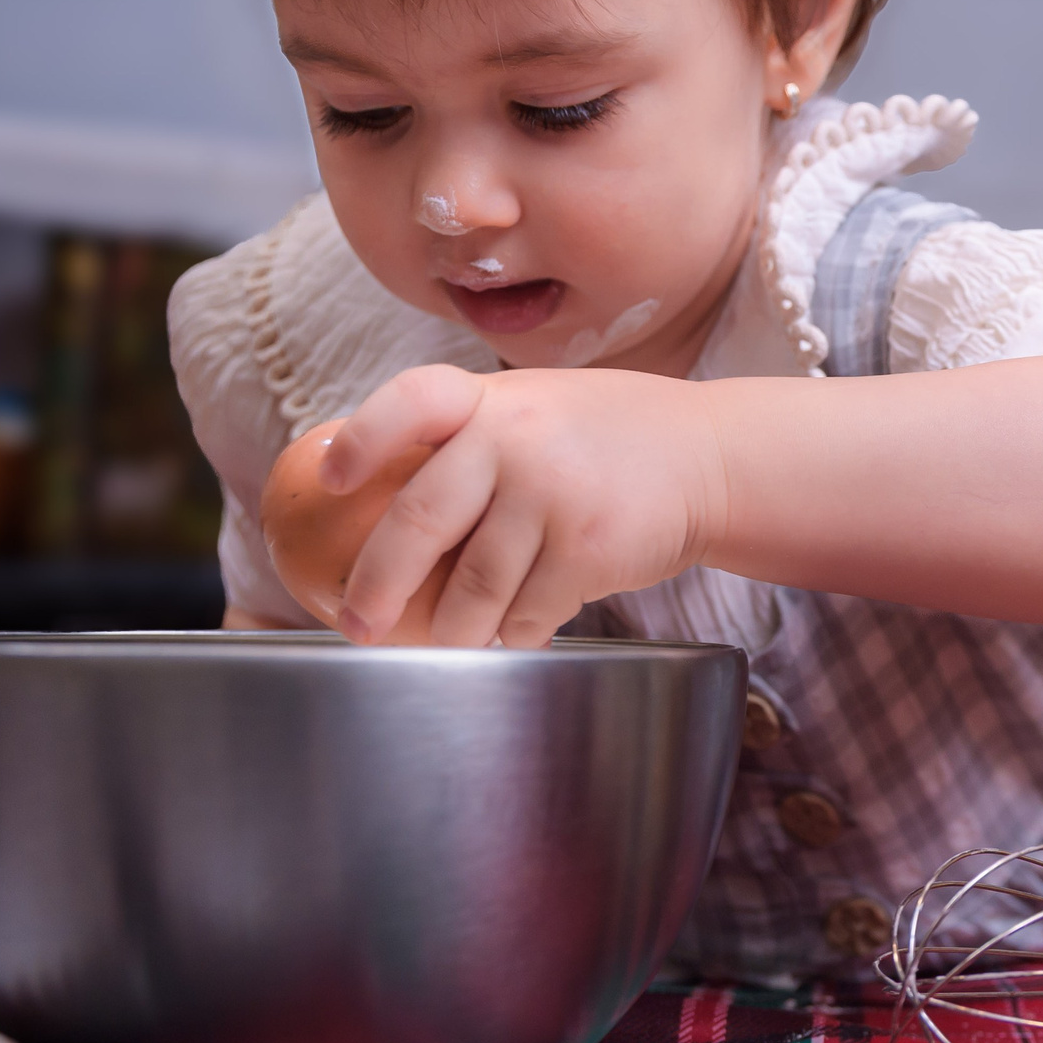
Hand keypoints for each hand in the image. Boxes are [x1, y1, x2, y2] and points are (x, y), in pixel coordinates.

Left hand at [321, 364, 724, 647]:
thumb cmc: (609, 437)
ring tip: (447, 643)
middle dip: (377, 586)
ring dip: (453, 632)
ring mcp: (554, 495)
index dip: (365, 438)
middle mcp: (518, 440)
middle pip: (420, 519)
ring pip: (471, 589)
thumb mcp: (538, 407)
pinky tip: (522, 626)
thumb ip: (470, 436)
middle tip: (357, 625)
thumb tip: (365, 494)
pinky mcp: (588, 550)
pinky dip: (516, 632)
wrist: (712, 458)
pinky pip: (526, 615)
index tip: (329, 478)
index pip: (412, 400)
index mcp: (495, 399)